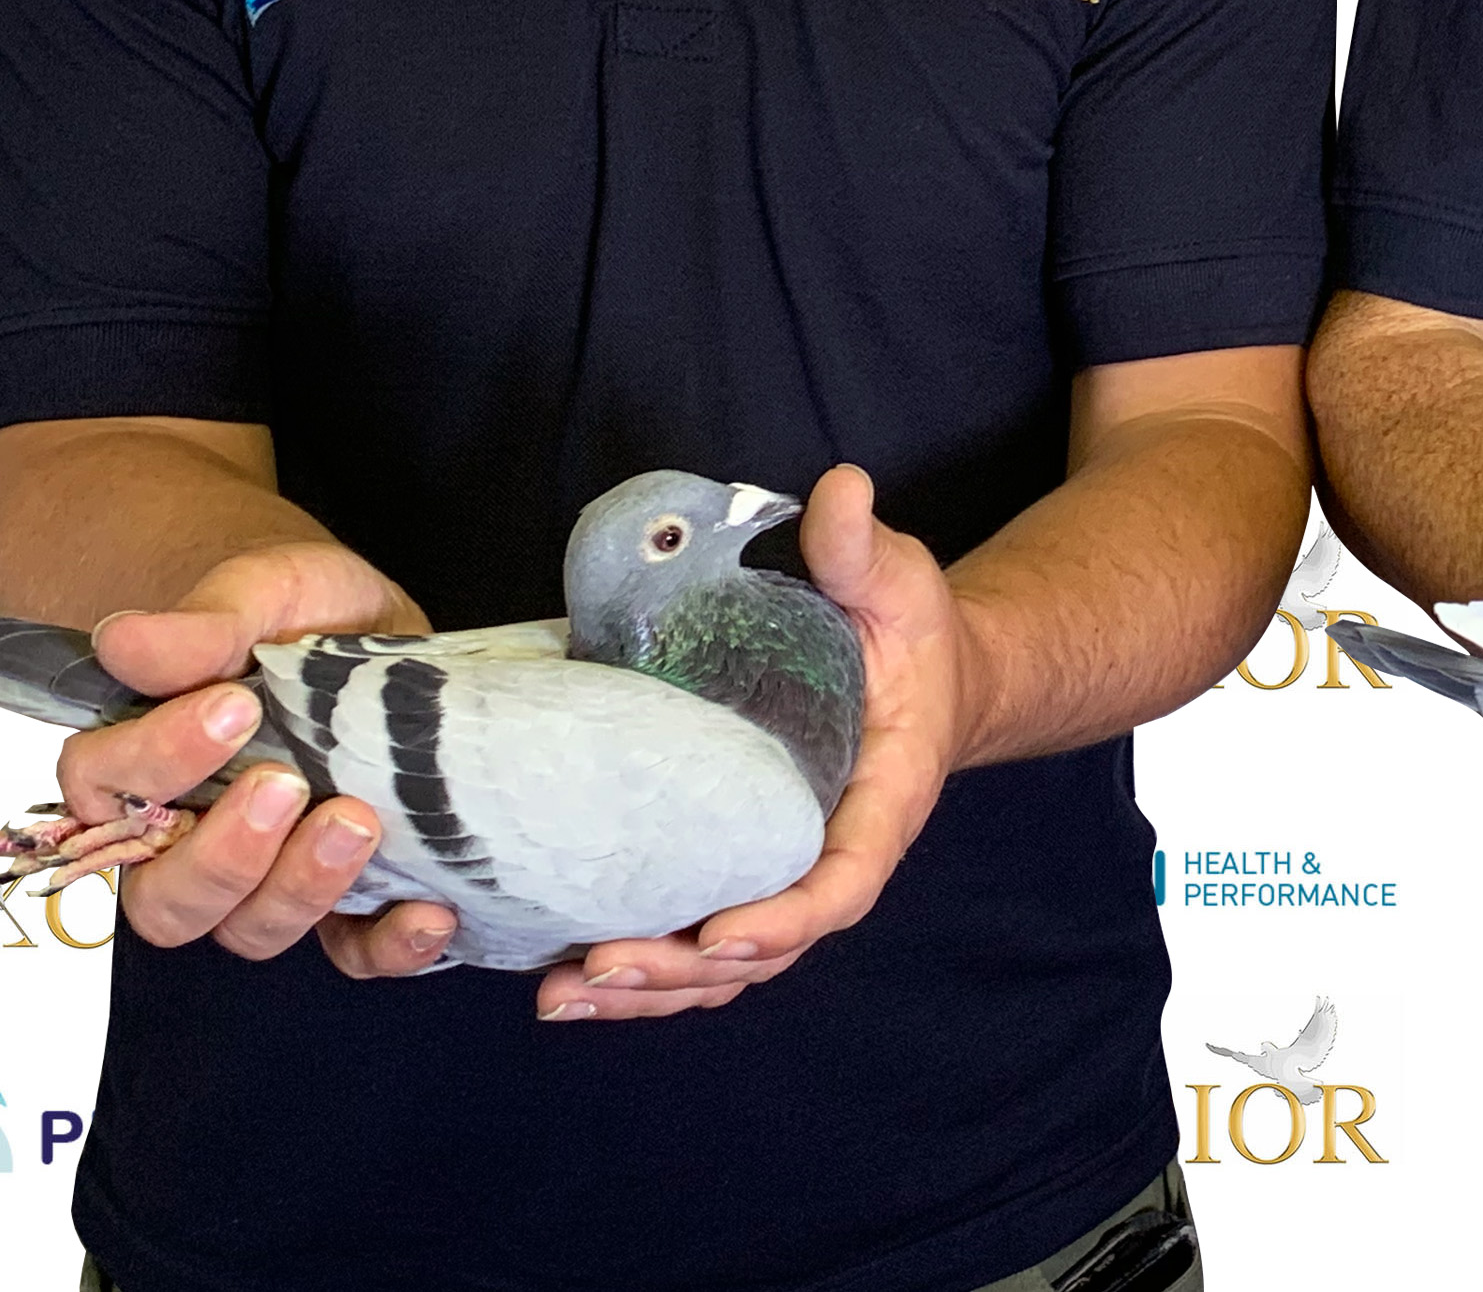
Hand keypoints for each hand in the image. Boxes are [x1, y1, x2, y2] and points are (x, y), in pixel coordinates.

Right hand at [72, 542, 454, 978]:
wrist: (373, 625)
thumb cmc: (294, 612)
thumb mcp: (259, 592)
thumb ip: (201, 625)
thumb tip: (125, 640)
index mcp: (146, 769)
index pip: (108, 793)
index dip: (156, 763)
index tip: (230, 707)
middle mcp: (192, 840)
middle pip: (167, 902)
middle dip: (223, 856)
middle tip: (285, 786)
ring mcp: (270, 874)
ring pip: (252, 930)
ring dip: (301, 891)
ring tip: (357, 822)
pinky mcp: (346, 894)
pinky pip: (351, 952)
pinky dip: (388, 945)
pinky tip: (429, 911)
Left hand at [538, 464, 980, 1024]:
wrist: (919, 672)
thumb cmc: (910, 633)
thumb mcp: (899, 582)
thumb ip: (864, 548)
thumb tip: (837, 490)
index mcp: (883, 801)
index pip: (845, 883)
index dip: (786, 920)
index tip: (724, 935)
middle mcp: (831, 856)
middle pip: (764, 951)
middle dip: (681, 970)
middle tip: (600, 965)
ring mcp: (781, 873)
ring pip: (721, 968)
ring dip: (646, 990)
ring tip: (563, 993)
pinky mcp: (737, 868)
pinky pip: (695, 939)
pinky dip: (639, 972)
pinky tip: (565, 977)